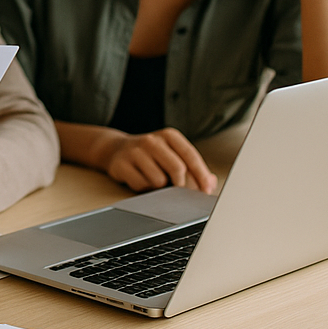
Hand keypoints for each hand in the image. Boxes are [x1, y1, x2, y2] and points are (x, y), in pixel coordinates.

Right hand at [98, 128, 216, 193]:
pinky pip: (142, 185)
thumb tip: (211, 183)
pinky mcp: (121, 164)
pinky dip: (145, 189)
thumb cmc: (152, 155)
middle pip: (177, 169)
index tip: (206, 190)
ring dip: (161, 188)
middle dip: (182, 186)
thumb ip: (194, 168)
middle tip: (181, 192)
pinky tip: (142, 181)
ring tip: (156, 181)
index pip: (190, 156)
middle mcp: (152, 140)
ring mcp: (135, 151)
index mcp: (169, 135)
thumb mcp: (173, 154)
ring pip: (159, 180)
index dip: (201, 175)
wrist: (116, 150)